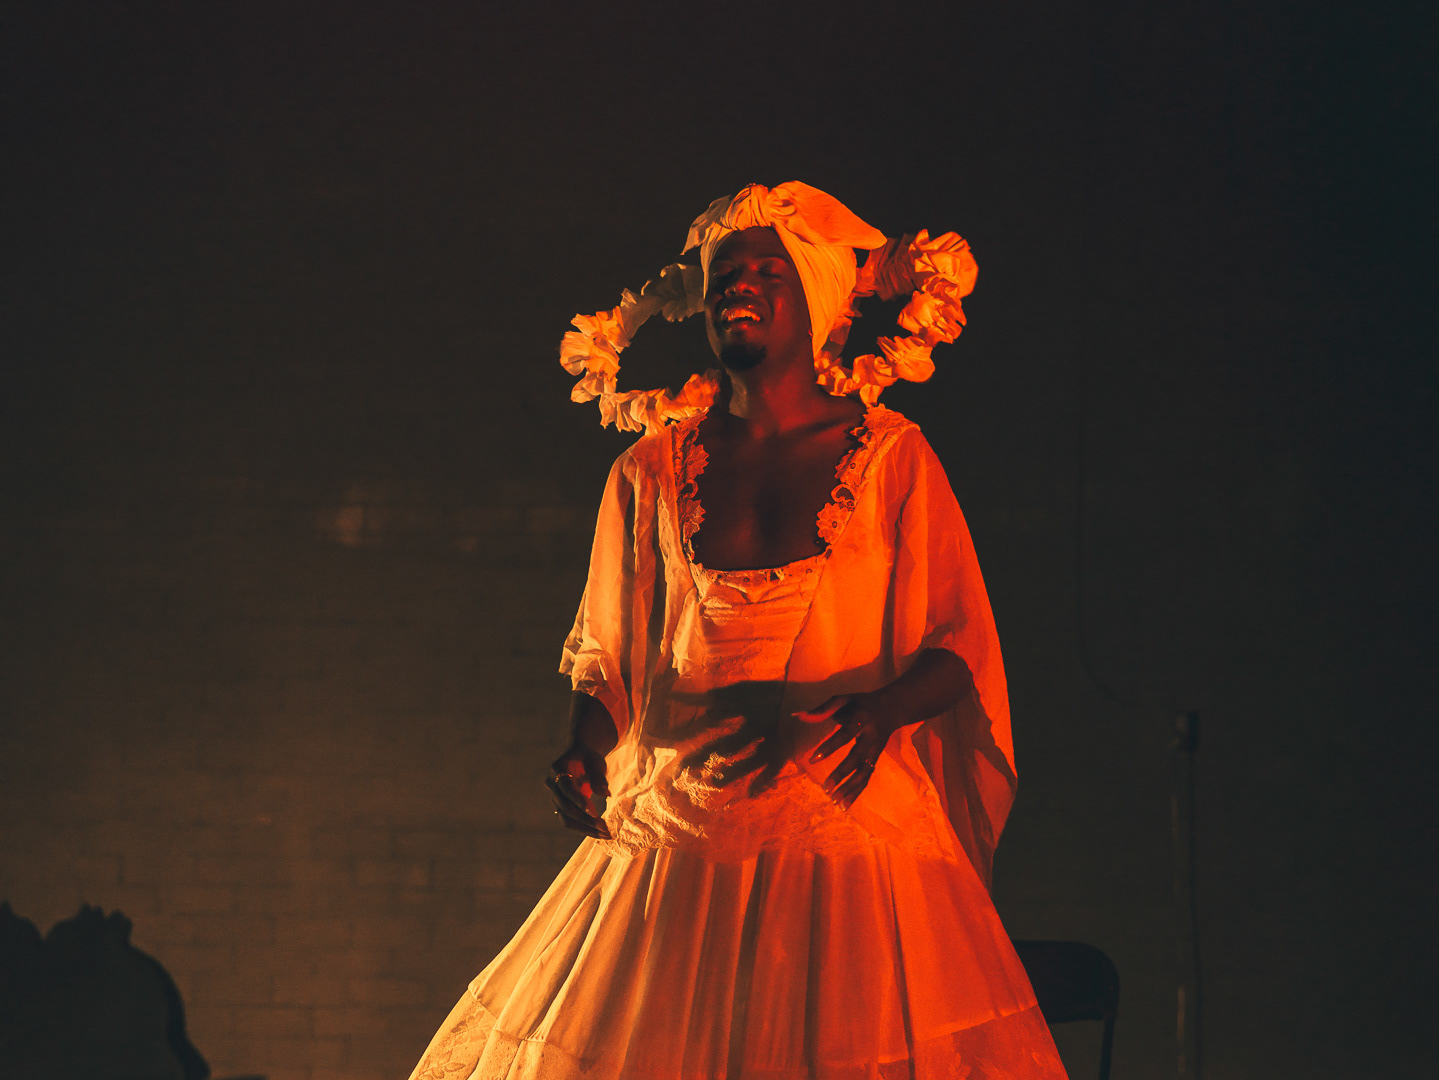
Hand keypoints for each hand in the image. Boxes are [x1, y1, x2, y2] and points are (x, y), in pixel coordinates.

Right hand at [546, 740, 610, 839]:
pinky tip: (600, 833)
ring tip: (605, 835)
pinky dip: (585, 828)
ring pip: (566, 819)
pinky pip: (570, 821)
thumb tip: (605, 794)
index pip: (567, 789)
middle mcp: (552, 785)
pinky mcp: (561, 807)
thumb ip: (599, 777)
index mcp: (558, 769)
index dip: (579, 801)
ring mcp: (555, 798)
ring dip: (586, 828)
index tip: (595, 812)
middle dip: (585, 819)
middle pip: (566, 807)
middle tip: (604, 827)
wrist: (581, 757)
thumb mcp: (595, 762)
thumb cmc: (589, 758)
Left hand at [799, 693, 899, 808]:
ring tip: (835, 801)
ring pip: (864, 772)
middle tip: (826, 787)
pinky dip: (856, 792)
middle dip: (842, 774)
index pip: (845, 735)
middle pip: (857, 758)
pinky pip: (867, 777)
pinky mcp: (875, 759)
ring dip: (851, 788)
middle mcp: (870, 737)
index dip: (829, 747)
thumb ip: (822, 710)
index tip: (812, 760)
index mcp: (861, 720)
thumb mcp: (843, 700)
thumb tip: (797, 715)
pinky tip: (844, 804)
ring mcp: (875, 750)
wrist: (893, 707)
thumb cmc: (860, 703)